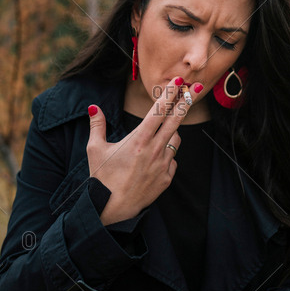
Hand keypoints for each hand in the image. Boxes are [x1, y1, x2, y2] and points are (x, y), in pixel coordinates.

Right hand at [86, 78, 201, 224]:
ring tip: (160, 133)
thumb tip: (94, 107)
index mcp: (138, 140)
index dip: (169, 95)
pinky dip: (166, 155)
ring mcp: (163, 165)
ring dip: (171, 132)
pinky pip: (172, 160)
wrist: (112, 209)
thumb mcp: (95, 149)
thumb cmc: (102, 178)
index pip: (158, 111)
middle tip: (195, 88)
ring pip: (175, 140)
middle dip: (185, 102)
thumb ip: (97, 125)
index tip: (178, 82)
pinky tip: (154, 159)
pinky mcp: (166, 178)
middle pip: (175, 121)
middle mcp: (154, 150)